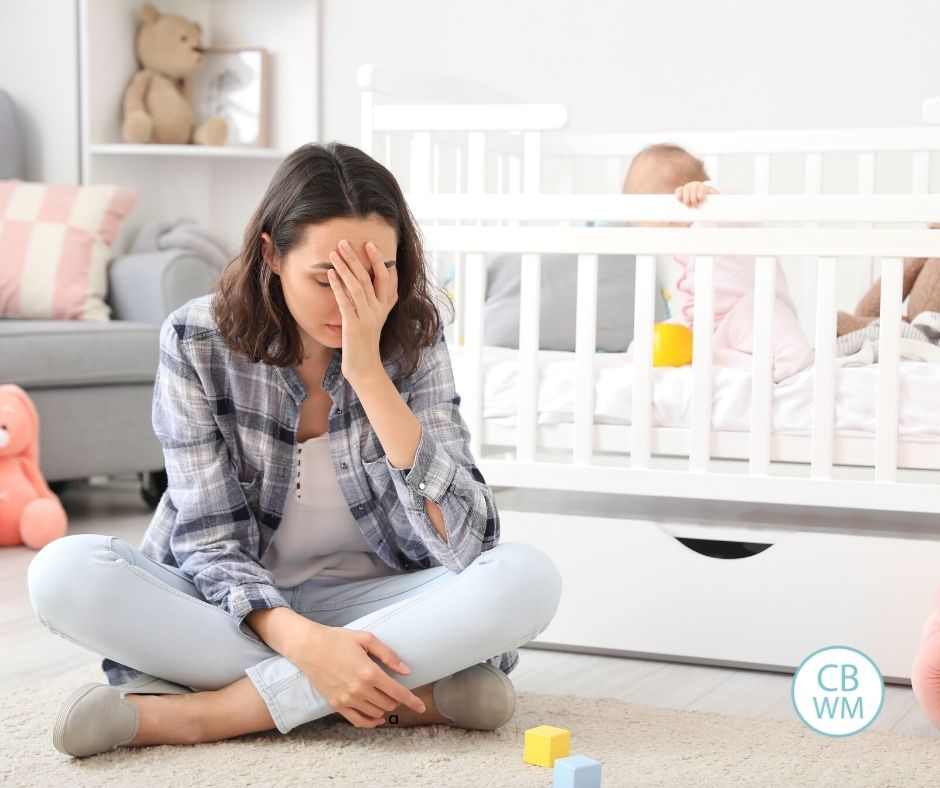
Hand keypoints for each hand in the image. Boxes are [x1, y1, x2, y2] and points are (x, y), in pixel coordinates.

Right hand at [298, 625, 425, 727]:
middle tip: (396, 691)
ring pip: (376, 713)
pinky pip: (358, 721)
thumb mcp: (367, 640)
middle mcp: (359, 689)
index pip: (398, 692)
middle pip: (388, 703)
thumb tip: (407, 671)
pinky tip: (377, 718)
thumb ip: (389, 656)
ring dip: (385, 708)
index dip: (413, 701)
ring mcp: (347, 699)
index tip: (422, 707)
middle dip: (397, 700)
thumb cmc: (338, 639)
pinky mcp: (336, 704)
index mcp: (370, 672)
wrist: (309, 647)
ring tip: (386, 698)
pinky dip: (370, 722)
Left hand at [327, 239, 398, 386]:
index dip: (379, 260)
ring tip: (334, 253)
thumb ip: (382, 301)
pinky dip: (338, 286)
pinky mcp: (354, 326)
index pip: (386, 278)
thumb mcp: (377, 319)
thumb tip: (386, 282)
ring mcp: (367, 318)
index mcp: (384, 306)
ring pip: (358, 287)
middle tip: (344, 242)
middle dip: (357, 258)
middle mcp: (378, 310)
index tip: (370, 244)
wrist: (365, 368)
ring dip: (345, 268)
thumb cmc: (367, 342)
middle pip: (369, 278)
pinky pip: (346, 302)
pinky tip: (331, 274)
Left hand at [675, 181, 717, 206]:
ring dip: (694, 201)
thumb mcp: (689, 202)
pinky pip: (700, 194)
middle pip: (685, 193)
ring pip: (693, 193)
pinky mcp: (703, 187)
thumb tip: (679, 214)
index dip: (679, 196)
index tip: (680, 201)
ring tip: (695, 205)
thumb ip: (685, 205)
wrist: (708, 195)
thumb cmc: (695, 202)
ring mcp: (696, 185)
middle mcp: (688, 186)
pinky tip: (701, 201)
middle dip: (687, 201)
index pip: (678, 190)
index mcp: (683, 189)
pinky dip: (700, 199)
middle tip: (690, 206)